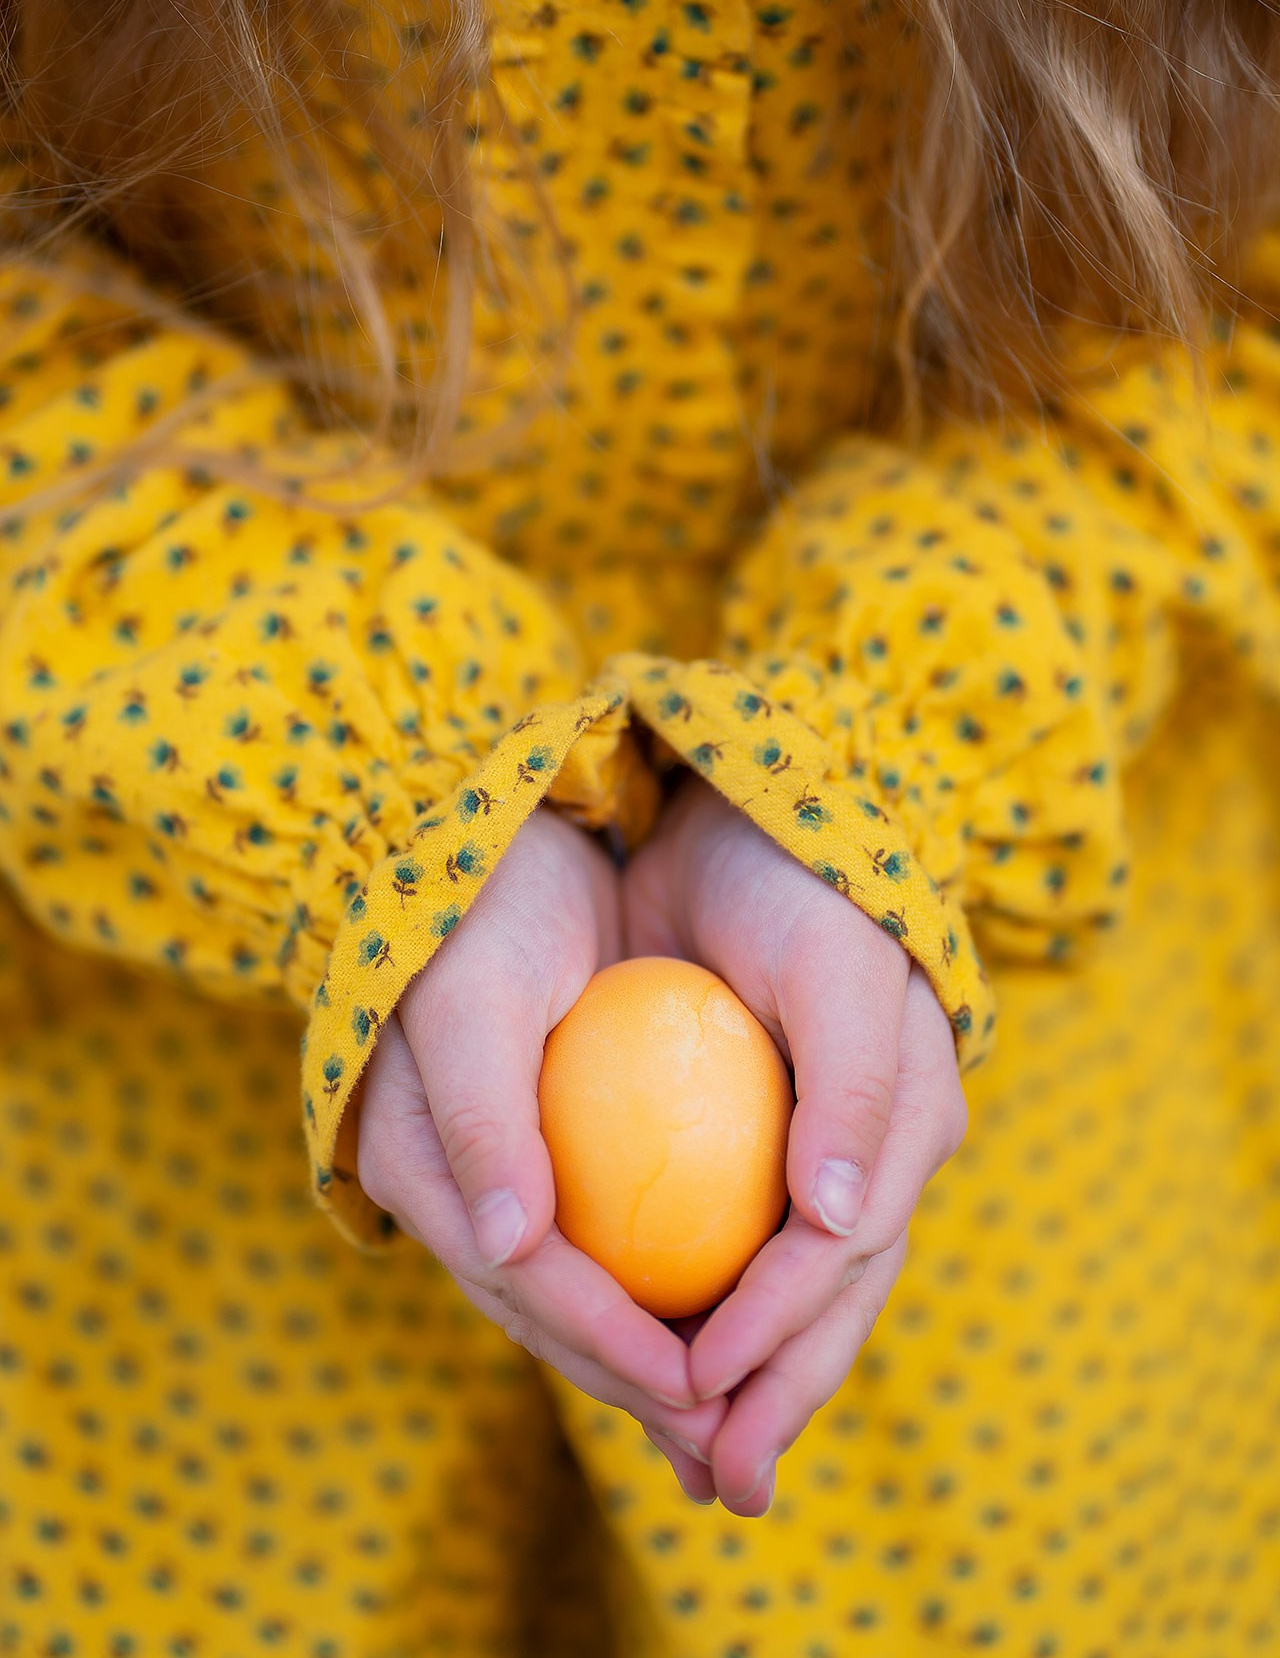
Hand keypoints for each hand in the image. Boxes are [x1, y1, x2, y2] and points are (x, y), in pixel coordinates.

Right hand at [356, 807, 728, 1485]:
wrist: (483, 835)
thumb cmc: (476, 905)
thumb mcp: (474, 995)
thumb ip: (482, 1115)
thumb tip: (507, 1244)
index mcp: (418, 1160)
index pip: (523, 1275)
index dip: (604, 1337)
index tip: (693, 1385)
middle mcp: (450, 1185)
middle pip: (544, 1311)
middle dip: (630, 1382)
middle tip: (722, 1446)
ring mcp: (489, 1176)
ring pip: (570, 1294)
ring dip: (641, 1361)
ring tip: (723, 1425)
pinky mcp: (534, 1155)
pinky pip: (595, 1244)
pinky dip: (648, 1293)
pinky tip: (713, 1326)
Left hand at [624, 776, 967, 1514]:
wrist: (742, 814)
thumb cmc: (798, 883)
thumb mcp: (835, 966)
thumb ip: (856, 1087)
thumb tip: (843, 1220)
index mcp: (906, 1119)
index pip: (839, 1253)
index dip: (777, 1326)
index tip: (700, 1378)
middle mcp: (876, 1153)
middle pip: (831, 1299)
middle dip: (777, 1393)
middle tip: (720, 1482)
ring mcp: (824, 1155)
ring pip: (796, 1295)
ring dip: (753, 1380)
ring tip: (702, 1466)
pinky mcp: (765, 1147)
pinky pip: (742, 1246)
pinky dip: (714, 1313)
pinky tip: (665, 1366)